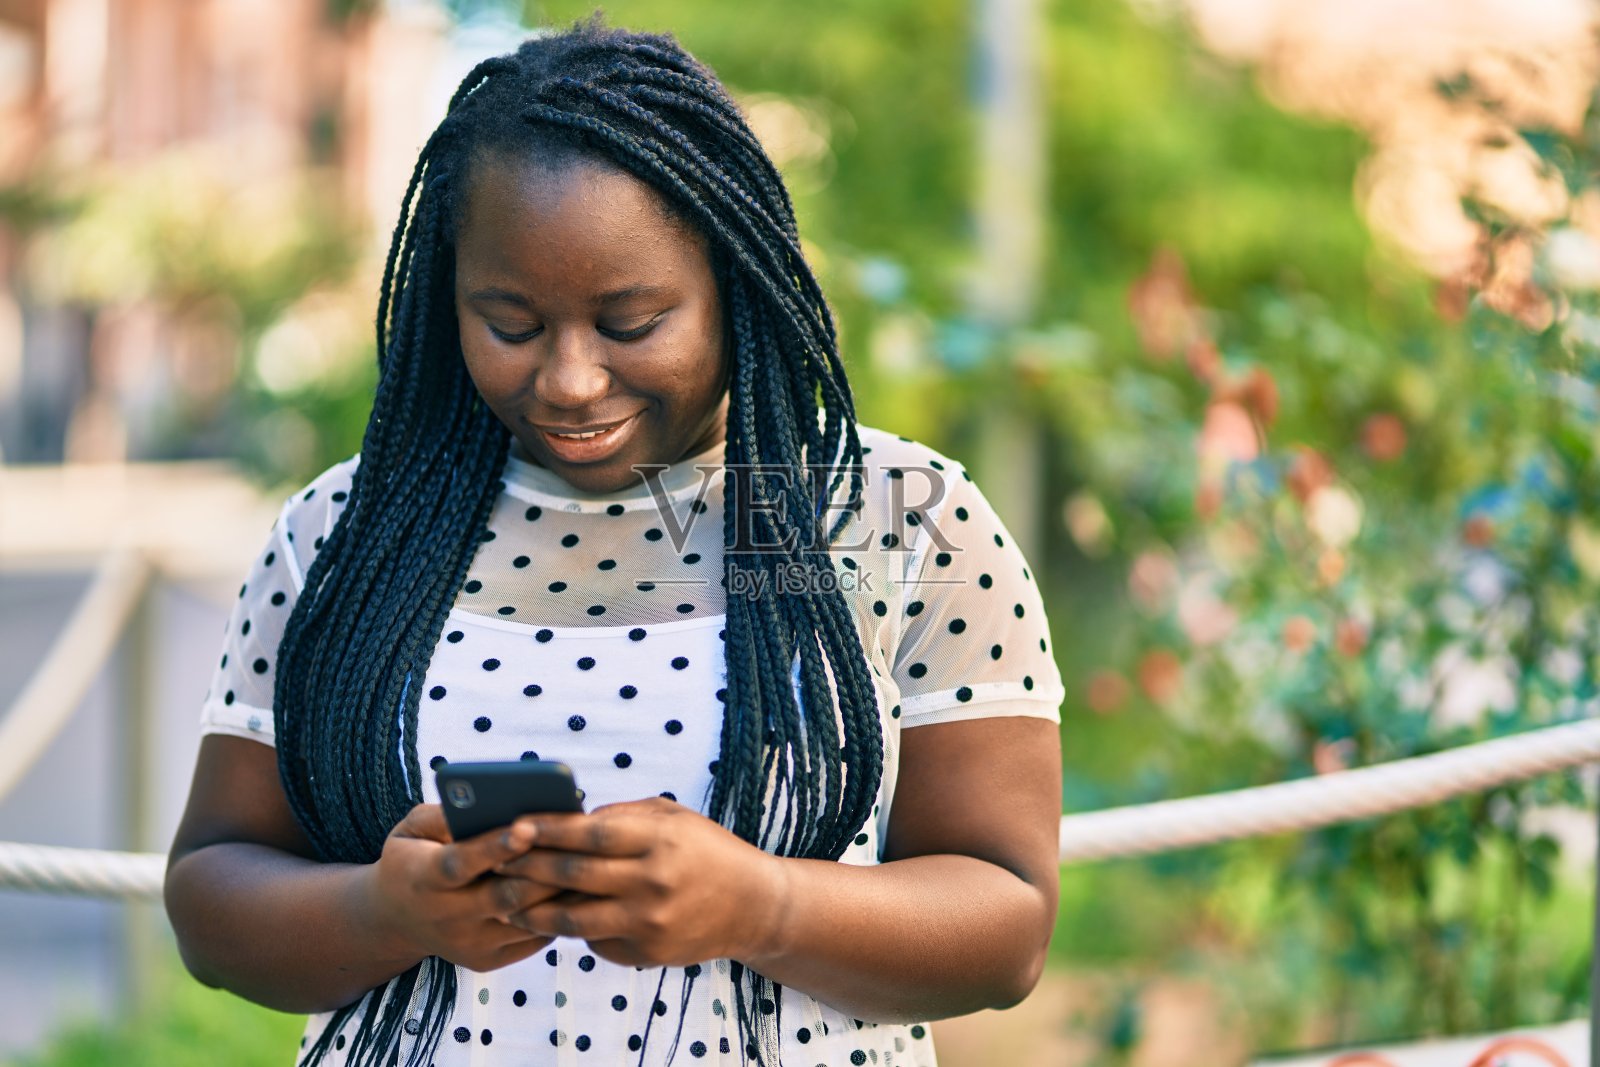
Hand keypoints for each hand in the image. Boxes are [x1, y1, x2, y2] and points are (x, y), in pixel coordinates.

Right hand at [360, 803, 566, 972]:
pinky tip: (578, 886)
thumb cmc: (414, 856)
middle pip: (503, 897)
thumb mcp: (412, 828)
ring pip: (526, 920)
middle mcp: (445, 918)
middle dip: (541, 870)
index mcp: (423, 879)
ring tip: (589, 861)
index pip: (460, 864)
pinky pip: (533, 937)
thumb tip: (485, 803)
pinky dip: (558, 912)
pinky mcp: (488, 960)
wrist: (395, 918)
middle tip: (577, 843)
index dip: (494, 847)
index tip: (527, 826)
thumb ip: (443, 814)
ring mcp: (469, 945)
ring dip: (559, 892)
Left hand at [494, 796, 788, 968]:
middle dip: (526, 867)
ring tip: (504, 899)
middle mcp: (651, 881)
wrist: (754, 906)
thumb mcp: (672, 817)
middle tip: (493, 860)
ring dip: (532, 909)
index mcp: (657, 839)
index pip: (588, 834)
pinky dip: (567, 929)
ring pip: (571, 918)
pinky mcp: (646, 953)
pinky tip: (545, 919)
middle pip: (571, 875)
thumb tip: (567, 818)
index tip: (512, 824)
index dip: (545, 829)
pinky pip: (593, 939)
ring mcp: (648, 922)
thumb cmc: (707, 850)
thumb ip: (621, 815)